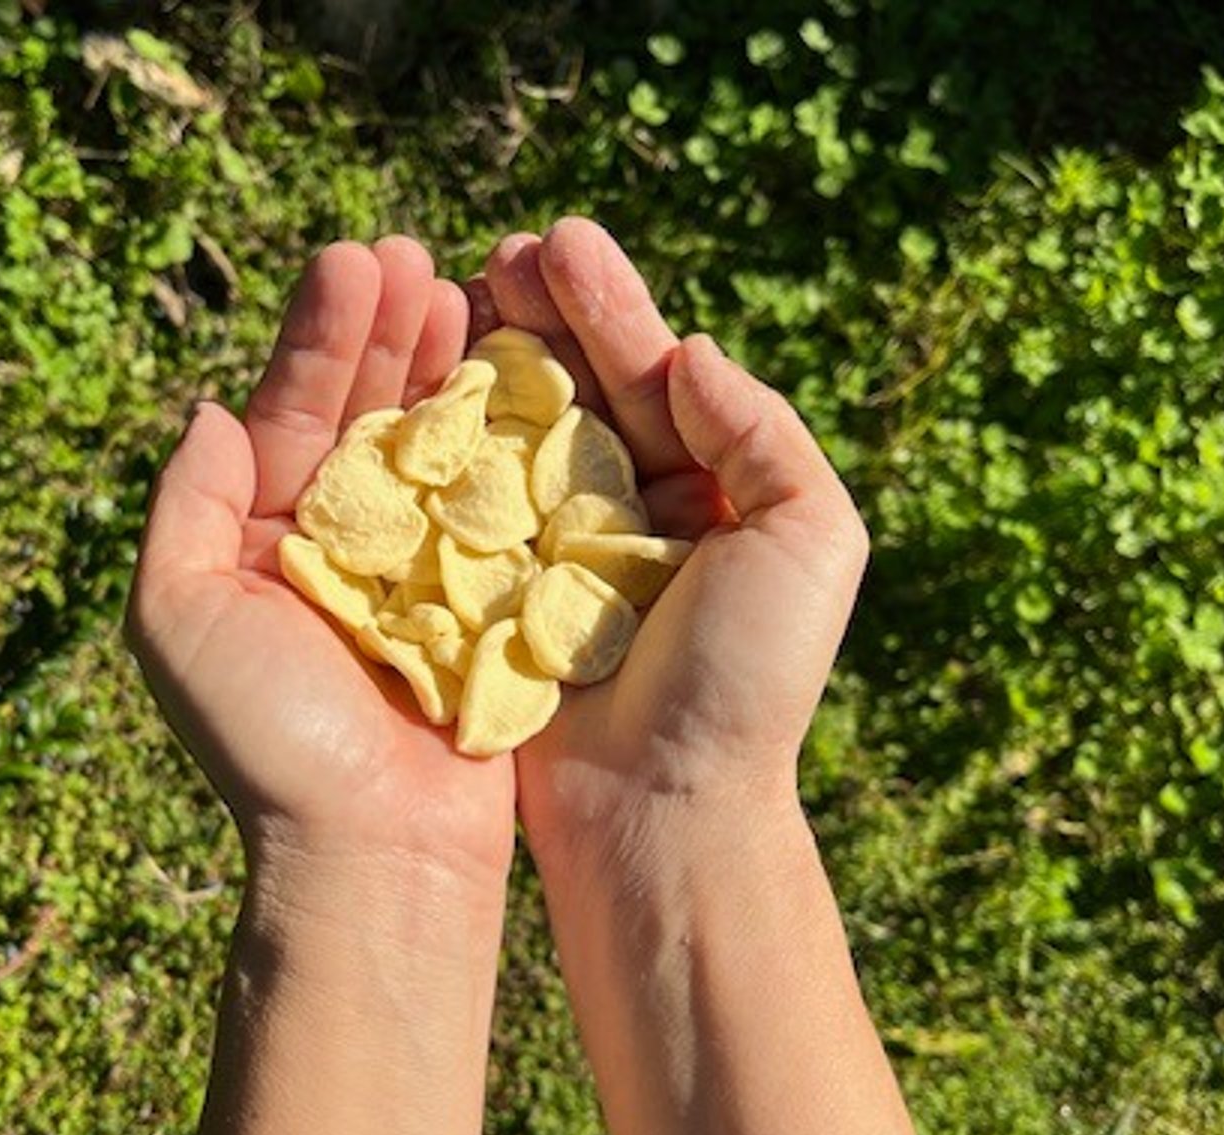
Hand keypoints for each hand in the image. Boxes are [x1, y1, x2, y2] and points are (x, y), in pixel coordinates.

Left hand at [128, 238, 515, 883]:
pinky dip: (506, 445)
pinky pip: (494, 509)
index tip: (358, 261)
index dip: (321, 339)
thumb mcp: (183, 615)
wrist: (373, 853)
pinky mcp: (482, 608)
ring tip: (470, 297)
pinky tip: (523, 381)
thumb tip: (209, 409)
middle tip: (419, 258)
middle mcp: (334, 552)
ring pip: (432, 451)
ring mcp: (414, 577)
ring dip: (448, 372)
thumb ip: (186, 507)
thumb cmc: (267, 742)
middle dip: (388, 335)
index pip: (289, 417)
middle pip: (364, 417)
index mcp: (261, 546)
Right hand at [479, 219, 870, 871]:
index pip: (653, 376)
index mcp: (706, 494)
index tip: (558, 241)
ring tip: (451, 292)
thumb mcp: (807, 539)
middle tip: (495, 253)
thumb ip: (761, 434)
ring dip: (484, 360)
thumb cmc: (744, 679)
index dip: (609, 306)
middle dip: (538, 314)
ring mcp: (551, 553)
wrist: (661, 804)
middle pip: (577, 389)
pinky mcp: (490, 595)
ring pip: (514, 434)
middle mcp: (627, 513)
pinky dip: (441, 442)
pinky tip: (415, 383)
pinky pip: (463, 504)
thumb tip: (689, 349)